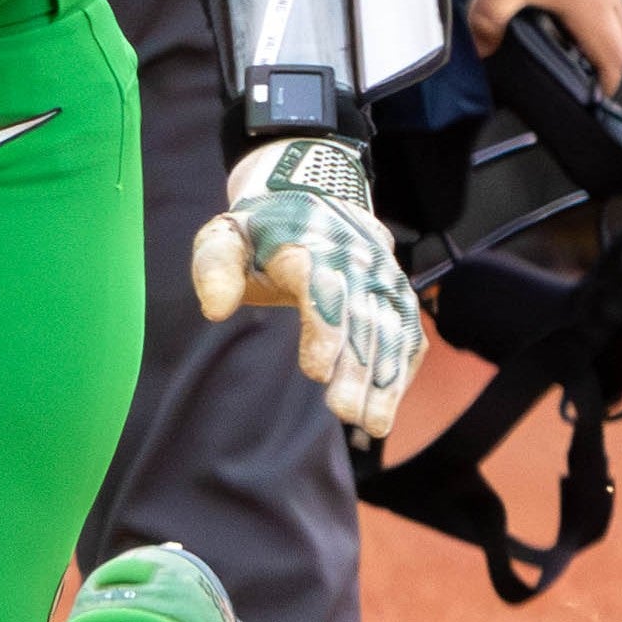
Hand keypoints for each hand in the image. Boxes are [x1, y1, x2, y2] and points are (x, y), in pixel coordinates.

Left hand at [189, 143, 423, 440]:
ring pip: (391, 331)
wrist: (315, 196)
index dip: (324, 330)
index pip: (321, 289)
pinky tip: (387, 407)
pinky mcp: (397, 295)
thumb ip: (214, 268)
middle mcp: (356, 260)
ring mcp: (383, 277)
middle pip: (362, 319)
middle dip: (357, 368)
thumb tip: (213, 310)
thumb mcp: (225, 236)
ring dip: (385, 380)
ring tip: (371, 425)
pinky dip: (401, 372)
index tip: (316, 372)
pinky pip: (408, 335)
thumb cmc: (260, 230)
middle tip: (345, 413)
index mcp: (309, 244)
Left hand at [466, 0, 621, 94]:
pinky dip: (586, 8)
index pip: (613, 57)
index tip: (597, 99)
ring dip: (595, 33)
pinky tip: (555, 3)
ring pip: (611, 13)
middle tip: (583, 77)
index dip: (607, 83)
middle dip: (604, 63)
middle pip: (618, 38)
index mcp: (591, 6)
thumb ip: (487, 23)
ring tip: (565, 45)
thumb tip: (485, 47)